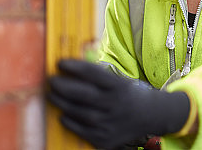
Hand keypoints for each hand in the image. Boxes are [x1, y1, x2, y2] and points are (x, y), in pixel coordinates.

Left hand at [48, 59, 190, 148]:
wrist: (150, 116)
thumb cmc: (128, 94)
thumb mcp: (118, 80)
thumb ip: (96, 76)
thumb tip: (68, 67)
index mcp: (118, 86)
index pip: (91, 73)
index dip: (73, 66)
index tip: (60, 63)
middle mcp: (114, 104)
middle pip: (81, 94)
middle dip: (62, 86)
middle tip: (51, 80)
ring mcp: (109, 123)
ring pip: (78, 113)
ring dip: (61, 103)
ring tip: (52, 95)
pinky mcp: (105, 138)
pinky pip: (81, 130)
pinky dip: (69, 122)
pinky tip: (63, 115)